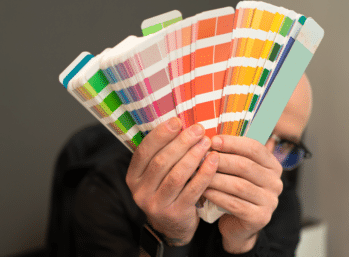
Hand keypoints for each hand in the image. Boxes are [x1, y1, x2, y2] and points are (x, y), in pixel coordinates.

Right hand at [125, 117, 218, 245]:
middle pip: (161, 162)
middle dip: (181, 143)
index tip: (177, 121)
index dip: (161, 135)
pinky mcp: (175, 213)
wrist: (172, 226)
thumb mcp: (158, 174)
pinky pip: (192, 190)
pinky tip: (214, 160)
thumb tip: (181, 123)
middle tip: (198, 130)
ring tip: (206, 142)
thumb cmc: (169, 190)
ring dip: (193, 156)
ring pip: (176, 175)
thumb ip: (163, 153)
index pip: (144, 151)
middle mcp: (140, 191)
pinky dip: (204, 173)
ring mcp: (156, 205)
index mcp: (134, 177)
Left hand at [204, 135, 282, 253]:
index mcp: (273, 166)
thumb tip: (212, 132)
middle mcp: (276, 183)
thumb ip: (232, 153)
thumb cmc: (234, 192)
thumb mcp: (237, 170)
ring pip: (239, 185)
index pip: (255, 148)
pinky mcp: (260, 218)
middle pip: (246, 166)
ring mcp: (270, 201)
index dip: (233, 143)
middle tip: (201, 156)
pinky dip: (217, 196)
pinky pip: (235, 204)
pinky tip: (204, 191)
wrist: (237, 225)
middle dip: (221, 160)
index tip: (212, 140)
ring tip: (198, 173)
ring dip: (216, 178)